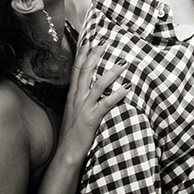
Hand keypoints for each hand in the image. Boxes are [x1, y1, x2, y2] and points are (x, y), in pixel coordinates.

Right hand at [58, 40, 127, 162]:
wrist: (66, 152)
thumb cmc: (72, 131)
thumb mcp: (73, 110)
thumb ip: (79, 97)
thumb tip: (88, 86)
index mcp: (72, 95)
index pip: (76, 70)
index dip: (82, 54)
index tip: (88, 41)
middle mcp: (77, 98)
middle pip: (85, 72)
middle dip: (94, 55)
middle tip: (104, 41)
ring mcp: (84, 108)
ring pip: (97, 85)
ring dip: (111, 73)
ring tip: (123, 63)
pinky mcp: (91, 119)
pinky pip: (106, 104)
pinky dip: (116, 95)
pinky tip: (127, 88)